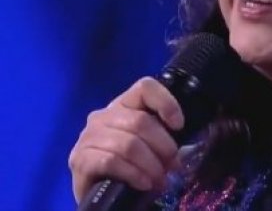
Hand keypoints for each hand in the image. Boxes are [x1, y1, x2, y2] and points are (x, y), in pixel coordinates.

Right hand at [68, 77, 183, 202]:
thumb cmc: (130, 164)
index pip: (145, 87)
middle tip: (172, 165)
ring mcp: (88, 136)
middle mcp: (103, 115)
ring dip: (150, 164)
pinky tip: (143, 183)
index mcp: (123, 104)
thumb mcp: (150, 145)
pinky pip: (111, 162)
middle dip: (163, 146)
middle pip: (140, 121)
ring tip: (160, 179)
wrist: (101, 193)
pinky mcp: (79, 159)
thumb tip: (183, 150)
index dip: (166, 102)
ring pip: (128, 144)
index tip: (179, 126)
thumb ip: (163, 137)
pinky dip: (133, 174)